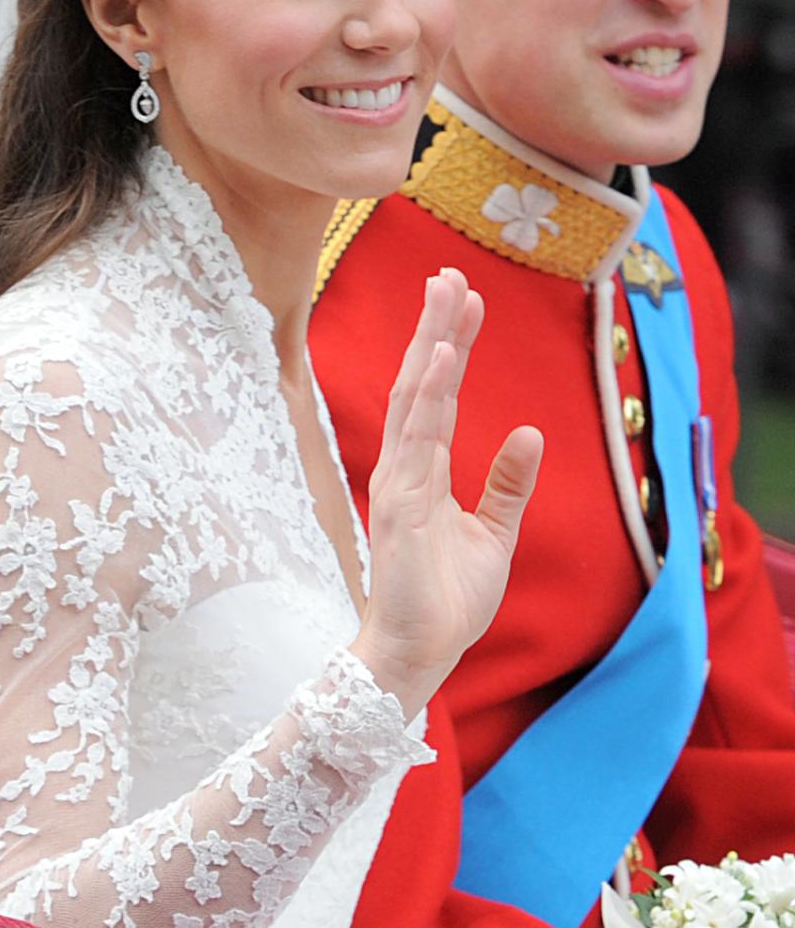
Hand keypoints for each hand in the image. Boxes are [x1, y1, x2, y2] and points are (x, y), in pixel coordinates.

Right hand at [354, 267, 542, 717]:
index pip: (438, 395)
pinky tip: (440, 356)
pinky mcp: (402, 505)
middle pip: (420, 382)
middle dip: (435, 327)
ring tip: (446, 295)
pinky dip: (429, 394)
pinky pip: (417, 438)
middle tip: (449, 273)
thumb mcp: (494, 534)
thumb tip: (527, 432)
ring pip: (415, 399)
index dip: (452, 345)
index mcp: (424, 473)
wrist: (421, 655)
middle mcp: (407, 468)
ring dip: (431, 344)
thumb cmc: (447, 601)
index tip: (467, 298)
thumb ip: (507, 484)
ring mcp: (400, 483)